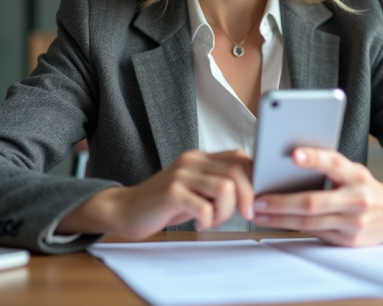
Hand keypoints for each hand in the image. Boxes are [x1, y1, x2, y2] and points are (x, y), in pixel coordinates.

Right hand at [57, 149, 253, 238]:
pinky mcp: (171, 193)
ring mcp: (181, 175)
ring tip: (213, 220)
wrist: (126, 209)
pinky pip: (204, 206)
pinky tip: (199, 223)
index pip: (240, 158)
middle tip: (244, 215)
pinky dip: (208, 220)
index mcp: (201, 158)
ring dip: (226, 211)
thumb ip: (219, 185)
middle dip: (248, 197)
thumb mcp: (196, 190)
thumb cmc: (165, 203)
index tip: (255, 199)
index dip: (254, 178)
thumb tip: (253, 193)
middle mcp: (192, 161)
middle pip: (237, 171)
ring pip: (225, 187)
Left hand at [251, 148, 382, 245]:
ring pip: (309, 223)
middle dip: (281, 202)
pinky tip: (277, 222)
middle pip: (313, 202)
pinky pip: (315, 234)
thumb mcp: (354, 172)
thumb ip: (330, 170)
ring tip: (259, 212)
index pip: (334, 163)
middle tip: (258, 199)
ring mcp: (353, 223)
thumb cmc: (366, 188)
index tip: (293, 154)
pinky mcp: (349, 241)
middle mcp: (356, 199)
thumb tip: (289, 166)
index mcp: (357, 176)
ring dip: (280, 219)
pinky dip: (293, 228)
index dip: (314, 158)